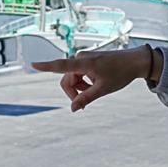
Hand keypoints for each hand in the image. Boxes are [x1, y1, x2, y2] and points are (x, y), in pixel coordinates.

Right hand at [32, 47, 153, 111]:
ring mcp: (84, 58)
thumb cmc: (120, 74)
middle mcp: (81, 58)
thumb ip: (86, 98)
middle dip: (74, 92)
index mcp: (85, 63)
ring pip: (73, 78)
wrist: (134, 62)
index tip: (33, 64)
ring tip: (96, 90)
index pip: (61, 66)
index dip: (46, 67)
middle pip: (66, 80)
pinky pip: (79, 74)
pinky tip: (96, 84)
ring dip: (80, 88)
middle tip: (86, 103)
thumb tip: (72, 109)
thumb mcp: (103, 89)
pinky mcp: (87, 60)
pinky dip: (84, 82)